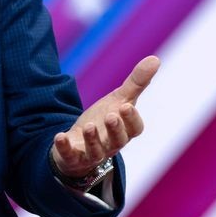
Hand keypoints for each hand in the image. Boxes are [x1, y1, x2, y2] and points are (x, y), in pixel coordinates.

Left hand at [51, 55, 159, 177]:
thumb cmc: (105, 120)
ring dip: (93, 139)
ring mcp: (92, 153)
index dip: (131, 119)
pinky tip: (60, 136)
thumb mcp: (119, 99)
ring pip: (96, 151)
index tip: (125, 106)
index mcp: (125, 130)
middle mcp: (111, 144)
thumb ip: (136, 82)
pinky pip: (70, 155)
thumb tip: (155, 59)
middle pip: (118, 140)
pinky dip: (65, 147)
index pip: (134, 128)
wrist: (81, 141)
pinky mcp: (74, 157)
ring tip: (89, 126)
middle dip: (115, 129)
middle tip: (111, 115)